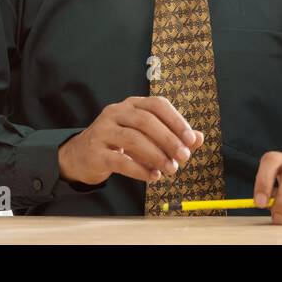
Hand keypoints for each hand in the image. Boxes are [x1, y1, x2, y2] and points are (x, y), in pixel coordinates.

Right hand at [58, 96, 203, 185]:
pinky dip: (140, 170)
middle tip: (184, 157)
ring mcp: (102, 131)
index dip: (176, 120)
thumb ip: (172, 136)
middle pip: (146, 121)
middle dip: (169, 140)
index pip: (157, 105)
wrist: (81, 156)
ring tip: (171, 169)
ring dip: (156, 156)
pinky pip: (120, 160)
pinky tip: (153, 177)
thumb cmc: (120, 143)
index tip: (192, 139)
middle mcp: (116, 112)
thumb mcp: (146, 135)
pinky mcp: (94, 152)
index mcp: (132, 104)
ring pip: (133, 139)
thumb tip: (199, 138)